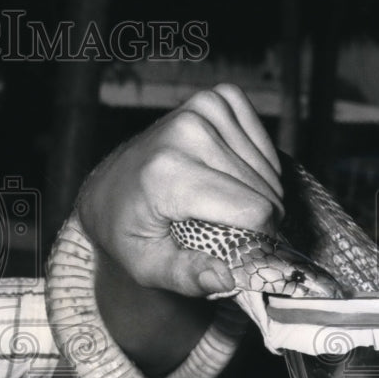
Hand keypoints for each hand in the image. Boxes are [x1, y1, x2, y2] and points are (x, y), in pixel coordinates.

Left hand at [79, 83, 283, 297]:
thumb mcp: (146, 266)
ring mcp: (201, 109)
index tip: (240, 249)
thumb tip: (227, 278)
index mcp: (166, 173)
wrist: (109, 189)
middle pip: (264, 191)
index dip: (258, 237)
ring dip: (258, 192)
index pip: (252, 210)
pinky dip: (257, 164)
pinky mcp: (216, 98)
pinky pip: (265, 141)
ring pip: (269, 169)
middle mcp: (186, 131)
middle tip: (223, 228)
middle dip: (257, 217)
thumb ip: (185, 277)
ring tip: (219, 203)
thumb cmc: (128, 231)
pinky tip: (228, 175)